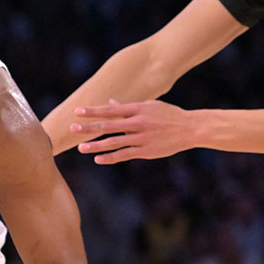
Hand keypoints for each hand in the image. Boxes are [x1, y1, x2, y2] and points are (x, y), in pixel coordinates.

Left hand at [70, 99, 194, 163]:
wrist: (190, 128)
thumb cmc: (168, 115)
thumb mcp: (149, 107)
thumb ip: (127, 108)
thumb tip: (110, 103)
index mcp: (138, 109)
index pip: (111, 110)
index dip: (93, 111)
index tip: (77, 112)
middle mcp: (138, 123)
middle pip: (109, 125)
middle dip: (90, 127)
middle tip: (72, 128)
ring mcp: (142, 138)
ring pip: (115, 142)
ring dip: (96, 145)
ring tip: (81, 148)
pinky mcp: (146, 151)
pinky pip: (125, 155)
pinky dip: (111, 157)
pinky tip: (98, 159)